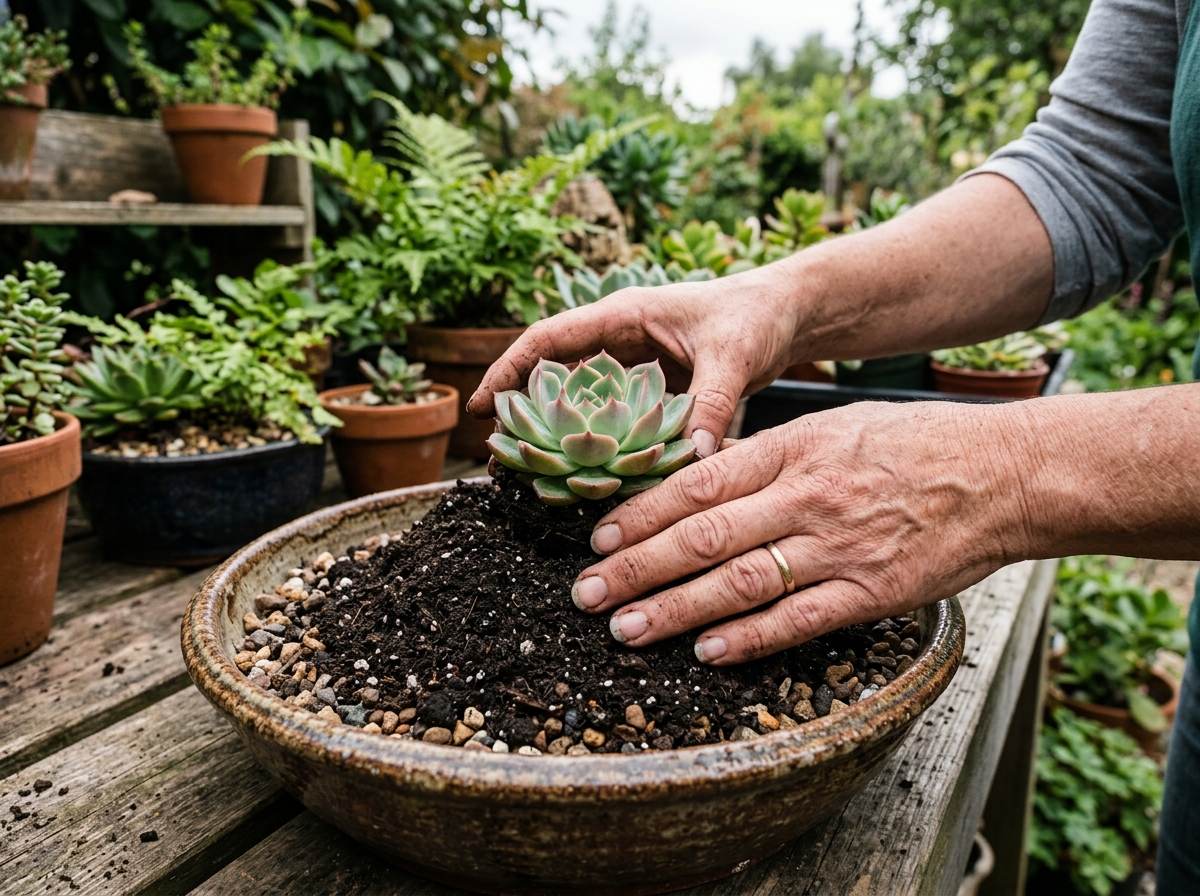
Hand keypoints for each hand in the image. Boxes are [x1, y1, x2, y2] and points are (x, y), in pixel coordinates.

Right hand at [466, 267, 803, 456]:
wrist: (786, 315)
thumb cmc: (756, 317)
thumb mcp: (733, 357)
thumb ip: (712, 404)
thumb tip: (694, 457)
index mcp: (622, 316)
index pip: (548, 340)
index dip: (508, 370)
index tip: (480, 406)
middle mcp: (618, 342)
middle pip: (554, 377)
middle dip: (523, 414)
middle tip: (497, 458)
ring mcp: (632, 369)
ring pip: (580, 404)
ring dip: (557, 435)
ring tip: (528, 475)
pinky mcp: (650, 393)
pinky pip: (613, 422)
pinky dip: (598, 447)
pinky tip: (587, 479)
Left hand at [570, 400, 1023, 663]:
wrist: (1003, 473)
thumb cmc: (913, 444)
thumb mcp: (830, 428)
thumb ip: (766, 456)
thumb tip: (698, 482)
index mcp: (792, 450)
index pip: (697, 484)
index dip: (640, 513)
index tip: (598, 537)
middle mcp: (806, 497)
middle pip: (703, 536)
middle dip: (636, 567)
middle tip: (586, 593)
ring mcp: (839, 546)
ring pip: (740, 582)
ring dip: (675, 609)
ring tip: (626, 629)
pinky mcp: (872, 590)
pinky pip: (800, 619)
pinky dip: (751, 638)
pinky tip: (708, 651)